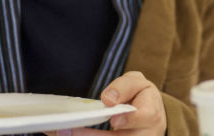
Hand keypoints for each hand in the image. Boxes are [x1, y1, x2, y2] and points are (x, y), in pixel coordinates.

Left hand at [43, 71, 165, 135]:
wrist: (150, 116)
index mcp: (151, 115)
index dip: (129, 120)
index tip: (114, 119)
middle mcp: (144, 135)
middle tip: (68, 130)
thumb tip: (108, 99)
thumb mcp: (139, 83)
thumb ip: (125, 86)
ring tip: (62, 132)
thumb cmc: (143, 98)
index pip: (144, 118)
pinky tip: (67, 133)